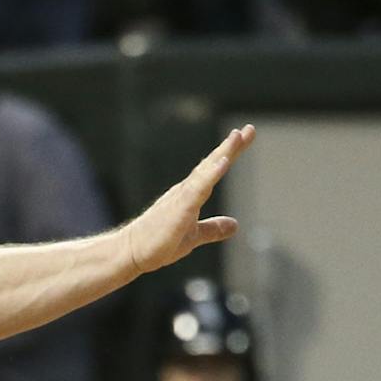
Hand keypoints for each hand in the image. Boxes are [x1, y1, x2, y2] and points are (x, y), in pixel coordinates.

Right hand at [122, 125, 251, 275]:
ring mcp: (181, 197)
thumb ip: (213, 229)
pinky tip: (223, 163)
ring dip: (222, 153)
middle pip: (212, 163)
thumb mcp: (193, 236)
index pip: (213, 169)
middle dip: (231, 146)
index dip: (230, 153)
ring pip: (206, 171)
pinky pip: (198, 189)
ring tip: (237, 137)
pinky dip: (211, 175)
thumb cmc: (158, 242)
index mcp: (190, 195)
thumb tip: (235, 225)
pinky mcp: (179, 209)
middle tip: (249, 129)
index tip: (245, 136)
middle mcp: (186, 190)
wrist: (132, 252)